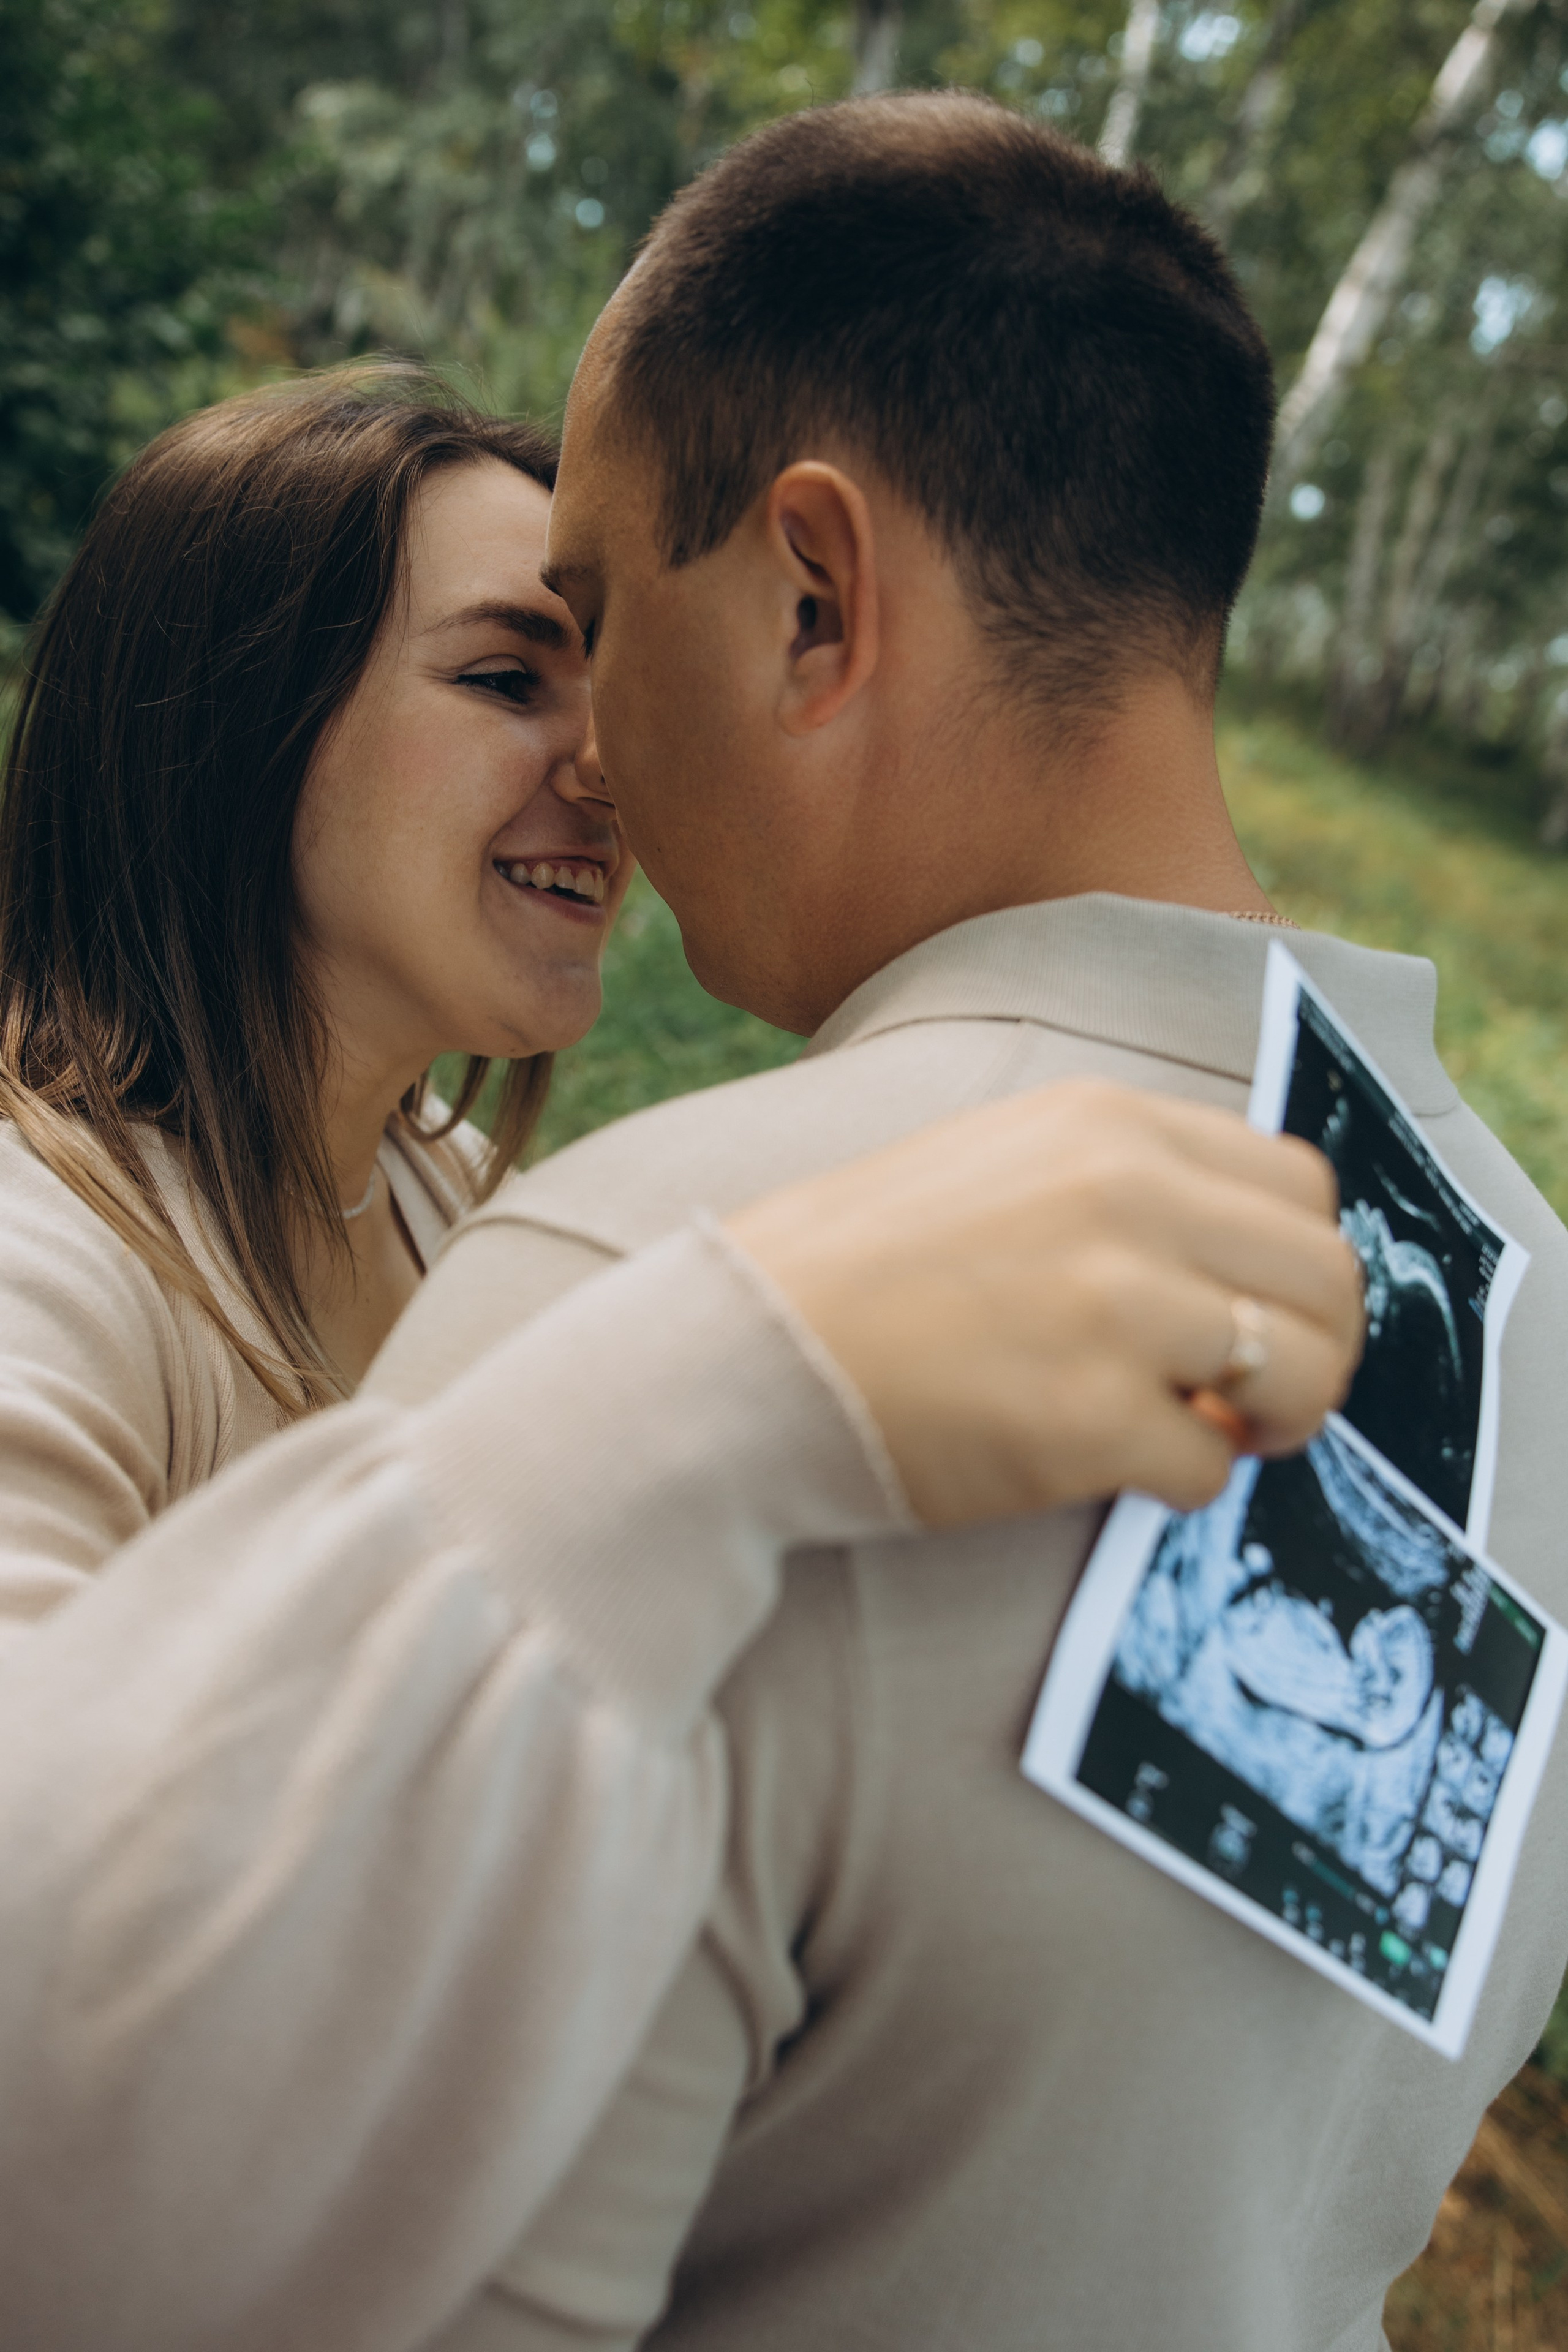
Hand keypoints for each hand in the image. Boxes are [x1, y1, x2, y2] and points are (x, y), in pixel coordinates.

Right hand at [725, 1079, 1363, 1527]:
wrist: (737, 1356)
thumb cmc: (860, 1271)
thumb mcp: (1000, 1165)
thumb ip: (1123, 1186)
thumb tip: (1237, 1268)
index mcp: (1105, 1125)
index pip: (1300, 1181)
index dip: (1297, 1261)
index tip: (1258, 1311)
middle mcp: (1125, 1198)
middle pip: (1326, 1275)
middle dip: (1319, 1350)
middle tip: (1263, 1397)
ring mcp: (1113, 1308)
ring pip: (1302, 1371)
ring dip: (1277, 1419)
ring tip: (1214, 1434)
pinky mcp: (1089, 1421)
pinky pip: (1211, 1468)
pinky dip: (1182, 1484)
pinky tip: (1115, 1468)